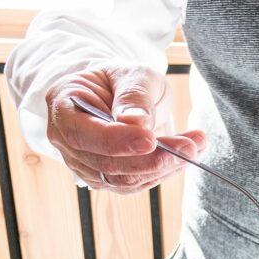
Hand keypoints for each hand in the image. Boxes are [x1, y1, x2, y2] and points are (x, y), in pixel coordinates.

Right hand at [45, 65, 205, 193]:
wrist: (122, 95)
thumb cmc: (122, 80)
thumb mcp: (131, 74)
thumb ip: (133, 96)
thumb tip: (137, 123)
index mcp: (62, 108)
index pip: (82, 133)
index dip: (116, 141)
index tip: (150, 139)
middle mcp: (68, 143)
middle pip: (107, 164)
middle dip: (151, 158)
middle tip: (189, 146)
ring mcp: (86, 166)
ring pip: (125, 180)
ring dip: (165, 167)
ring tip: (196, 145)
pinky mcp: (109, 180)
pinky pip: (138, 183)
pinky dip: (165, 172)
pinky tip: (187, 155)